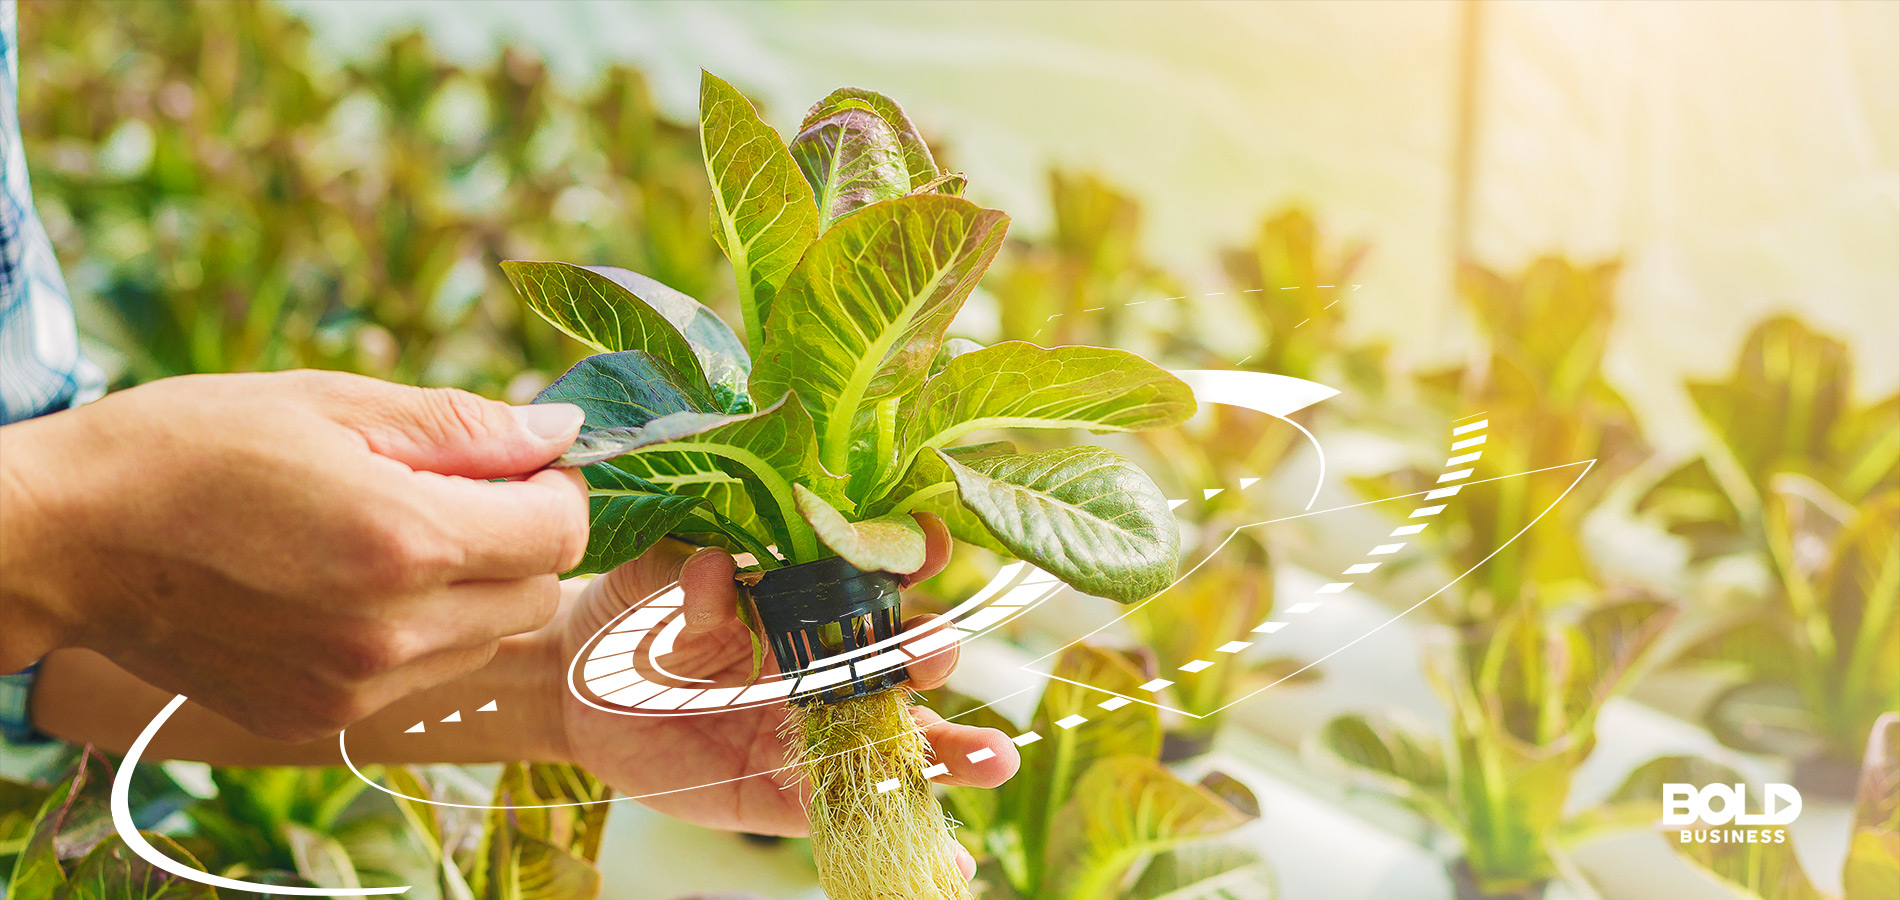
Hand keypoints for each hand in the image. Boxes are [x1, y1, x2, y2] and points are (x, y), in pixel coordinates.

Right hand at [0, 370, 588, 740]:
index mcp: (405, 541)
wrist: (66, 538)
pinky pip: (419, 675)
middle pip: (536, 592)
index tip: (513, 463)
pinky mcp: (320, 720)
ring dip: (469, 589)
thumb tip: (565, 431)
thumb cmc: (194, 447)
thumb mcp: (334, 402)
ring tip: (383, 537)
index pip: (560, 532)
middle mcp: (391, 631)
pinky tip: (340, 588)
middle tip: (445, 492)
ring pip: (485, 640)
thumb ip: (466, 425)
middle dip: (516, 539)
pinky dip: (412, 632)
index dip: (551, 488)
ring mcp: (354, 687)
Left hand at [546, 525, 1018, 852]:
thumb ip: (686, 575)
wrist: (574, 686)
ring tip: (995, 761)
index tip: (925, 546)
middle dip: (931, 656)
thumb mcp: (649, 582)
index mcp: (803, 598)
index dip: (907, 559)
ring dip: (953, 754)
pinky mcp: (785, 795)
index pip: (874, 575)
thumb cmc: (626, 614)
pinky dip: (901, 838)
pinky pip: (847, 817)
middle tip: (934, 656)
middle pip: (900, 663)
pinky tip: (954, 865)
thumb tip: (714, 568)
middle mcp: (823, 664)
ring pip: (896, 745)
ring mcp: (811, 733)